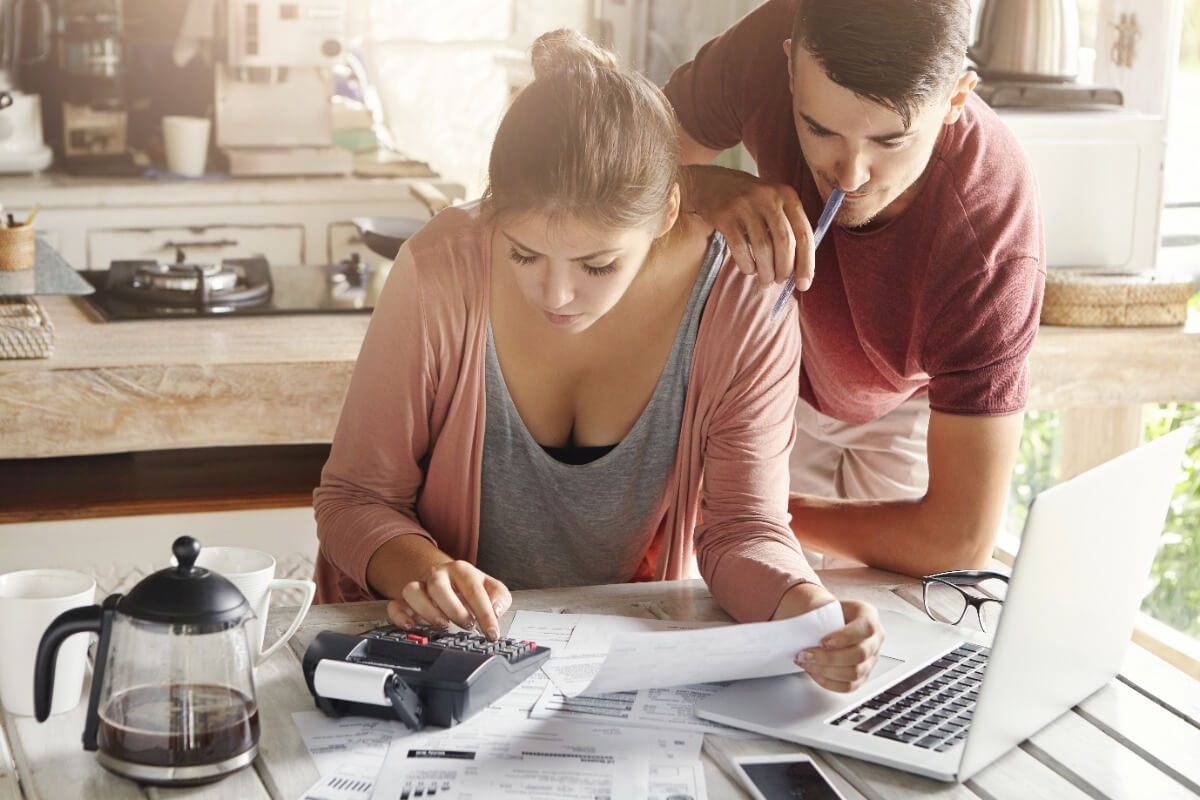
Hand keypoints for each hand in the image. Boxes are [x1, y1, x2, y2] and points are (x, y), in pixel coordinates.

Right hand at [385, 560, 511, 640]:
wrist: (447, 578)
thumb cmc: (470, 587)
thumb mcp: (492, 588)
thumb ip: (499, 598)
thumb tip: (495, 611)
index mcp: (462, 570)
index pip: (473, 590)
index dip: (485, 614)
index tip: (492, 633)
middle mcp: (438, 575)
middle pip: (438, 587)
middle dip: (455, 611)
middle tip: (467, 625)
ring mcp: (420, 586)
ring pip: (412, 591)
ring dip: (428, 611)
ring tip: (444, 625)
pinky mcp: (405, 600)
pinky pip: (394, 605)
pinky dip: (400, 616)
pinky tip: (411, 626)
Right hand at [682, 164, 814, 289]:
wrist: (710, 183)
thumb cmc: (749, 201)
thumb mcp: (774, 203)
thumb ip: (789, 227)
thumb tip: (801, 268)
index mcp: (787, 195)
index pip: (804, 233)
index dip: (806, 263)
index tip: (804, 284)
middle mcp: (768, 197)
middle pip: (784, 242)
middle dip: (784, 269)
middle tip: (779, 280)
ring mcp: (746, 205)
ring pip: (762, 248)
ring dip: (766, 271)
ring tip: (765, 280)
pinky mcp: (725, 215)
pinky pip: (740, 248)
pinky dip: (747, 264)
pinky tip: (749, 269)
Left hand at [797, 600, 884, 692]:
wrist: (827, 622)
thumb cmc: (827, 613)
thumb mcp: (825, 605)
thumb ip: (818, 611)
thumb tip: (804, 623)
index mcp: (869, 616)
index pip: (866, 628)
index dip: (845, 637)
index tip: (823, 641)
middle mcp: (874, 639)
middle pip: (860, 654)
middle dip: (829, 657)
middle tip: (807, 654)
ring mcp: (871, 659)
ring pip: (854, 673)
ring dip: (826, 671)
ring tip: (807, 663)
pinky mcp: (863, 676)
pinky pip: (848, 686)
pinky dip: (828, 681)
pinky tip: (814, 672)